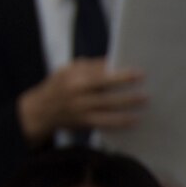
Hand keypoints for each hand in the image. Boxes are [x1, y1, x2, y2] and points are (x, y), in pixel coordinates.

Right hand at [18, 59, 145, 142]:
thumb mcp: (67, 70)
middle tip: (146, 91)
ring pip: (108, 109)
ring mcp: (80, 110)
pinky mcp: (83, 123)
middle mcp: (77, 95)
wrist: (39, 111)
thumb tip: (113, 63)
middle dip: (127, 92)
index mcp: (73, 78)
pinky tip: (133, 120)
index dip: (121, 75)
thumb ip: (89, 66)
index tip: (139, 74)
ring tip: (143, 102)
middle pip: (106, 92)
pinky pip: (105, 123)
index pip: (100, 75)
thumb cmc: (58, 86)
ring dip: (127, 106)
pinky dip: (120, 122)